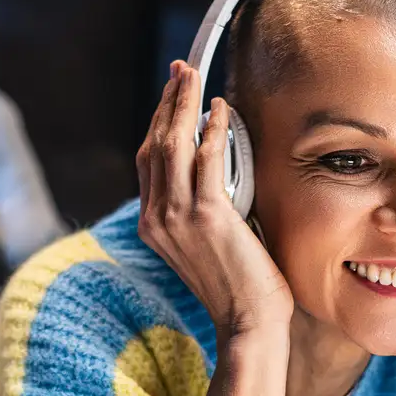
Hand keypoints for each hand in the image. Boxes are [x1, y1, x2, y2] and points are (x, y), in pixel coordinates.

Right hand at [136, 61, 292, 341]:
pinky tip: (222, 110)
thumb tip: (216, 170)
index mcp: (152, 225)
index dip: (158, 122)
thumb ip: (201, 209)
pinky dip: (212, 129)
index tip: (173, 95)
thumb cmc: (238, 287)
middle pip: (154, 145)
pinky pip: (206, 158)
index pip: (148, 161)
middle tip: (181, 72)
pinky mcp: (207, 215)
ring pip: (173, 145)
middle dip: (168, 102)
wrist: (247, 323)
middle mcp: (156, 218)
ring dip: (184, 104)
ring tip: (194, 78)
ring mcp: (177, 217)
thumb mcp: (206, 244)